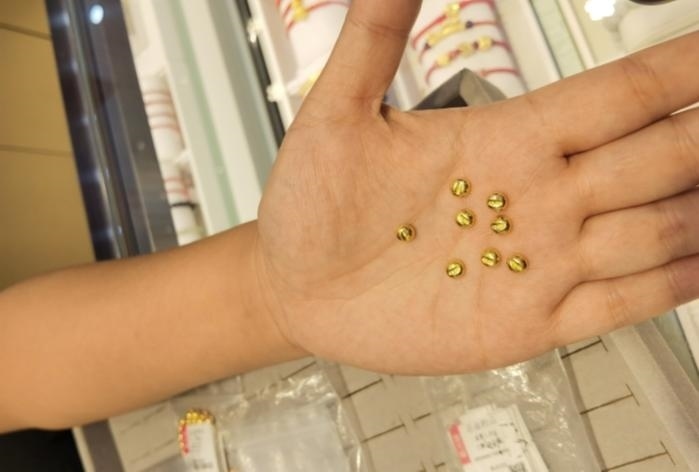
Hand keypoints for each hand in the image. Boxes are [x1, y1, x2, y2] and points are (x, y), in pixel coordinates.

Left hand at [256, 0, 698, 373]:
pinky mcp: (530, 321)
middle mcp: (538, 195)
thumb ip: (374, 38)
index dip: (683, 71)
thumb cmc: (310, 207)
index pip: (621, 94)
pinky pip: (622, 300)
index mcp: (505, 139)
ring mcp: (541, 259)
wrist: (296, 287)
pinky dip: (674, 284)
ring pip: (656, 228)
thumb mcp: (336, 115)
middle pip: (658, 157)